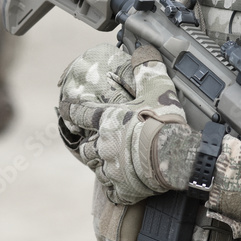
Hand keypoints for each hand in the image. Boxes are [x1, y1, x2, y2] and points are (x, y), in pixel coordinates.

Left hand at [58, 43, 187, 204]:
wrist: (175, 154)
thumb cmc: (164, 120)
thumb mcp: (157, 87)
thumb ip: (147, 68)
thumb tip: (144, 49)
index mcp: (108, 120)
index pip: (81, 113)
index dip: (71, 110)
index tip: (64, 108)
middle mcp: (104, 145)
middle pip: (86, 148)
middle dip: (91, 146)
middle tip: (99, 144)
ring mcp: (111, 169)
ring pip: (98, 169)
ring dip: (103, 166)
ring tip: (112, 165)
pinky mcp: (123, 188)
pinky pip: (114, 191)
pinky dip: (118, 189)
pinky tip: (124, 187)